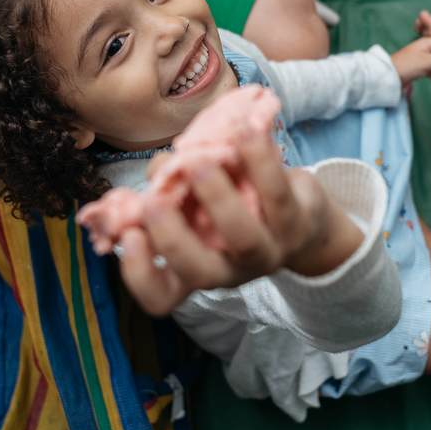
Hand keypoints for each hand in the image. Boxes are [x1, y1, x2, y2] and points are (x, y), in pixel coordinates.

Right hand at [117, 127, 359, 314]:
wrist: (301, 213)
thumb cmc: (234, 202)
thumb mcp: (198, 199)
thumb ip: (171, 187)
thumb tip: (160, 171)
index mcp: (195, 268)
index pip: (161, 297)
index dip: (139, 275)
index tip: (129, 235)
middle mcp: (230, 270)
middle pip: (201, 274)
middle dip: (174, 240)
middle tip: (155, 201)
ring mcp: (267, 253)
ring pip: (243, 237)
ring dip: (217, 196)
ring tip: (199, 159)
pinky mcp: (297, 226)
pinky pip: (277, 195)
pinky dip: (258, 160)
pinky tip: (243, 132)